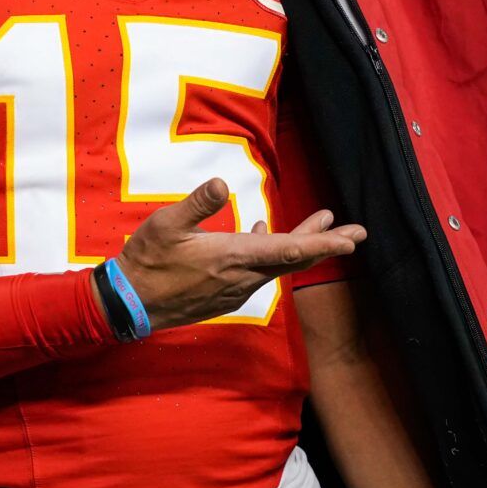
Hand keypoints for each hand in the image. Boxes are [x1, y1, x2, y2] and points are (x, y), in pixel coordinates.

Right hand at [115, 178, 365, 333]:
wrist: (129, 304)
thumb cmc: (146, 261)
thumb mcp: (165, 225)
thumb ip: (196, 204)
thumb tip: (219, 182)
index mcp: (232, 257)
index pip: (287, 250)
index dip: (322, 243)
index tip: (350, 239)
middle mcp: (241, 276)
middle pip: (293, 259)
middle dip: (326, 244)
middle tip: (357, 232)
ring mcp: (234, 288)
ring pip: (277, 265)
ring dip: (301, 246)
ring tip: (321, 225)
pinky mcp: (225, 294)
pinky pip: (258, 272)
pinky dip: (271, 253)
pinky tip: (261, 236)